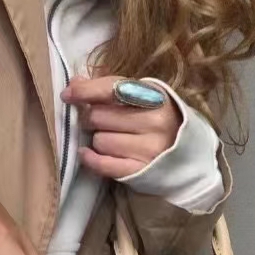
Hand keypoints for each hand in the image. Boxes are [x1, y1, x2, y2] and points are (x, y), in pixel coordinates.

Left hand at [62, 76, 181, 178]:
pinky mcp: (141, 171)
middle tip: (101, 122)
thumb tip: (73, 83)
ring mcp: (150, 148)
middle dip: (92, 119)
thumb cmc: (156, 121)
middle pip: (98, 116)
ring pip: (99, 141)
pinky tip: (87, 155)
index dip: (84, 91)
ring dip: (97, 141)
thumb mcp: (140, 97)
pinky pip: (103, 164)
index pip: (111, 89)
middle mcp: (155, 121)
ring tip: (111, 140)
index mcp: (154, 95)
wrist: (186, 157)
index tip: (68, 95)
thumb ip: (107, 88)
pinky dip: (91, 159)